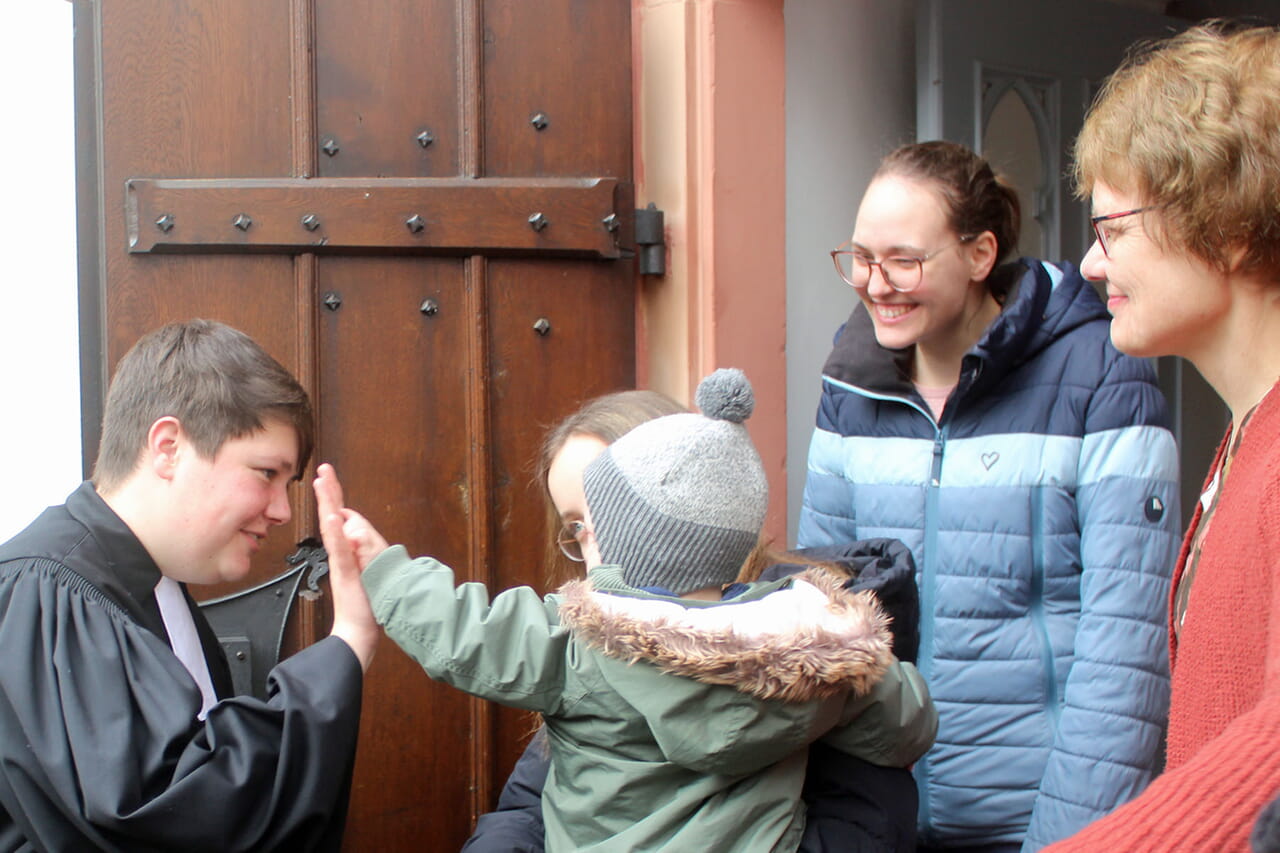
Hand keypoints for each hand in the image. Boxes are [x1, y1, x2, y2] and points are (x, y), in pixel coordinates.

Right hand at [314, 463, 379, 672]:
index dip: (337, 499)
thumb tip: (353, 529)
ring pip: (332, 528)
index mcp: (348, 550)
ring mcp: (342, 562)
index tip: (329, 479)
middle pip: (333, 516)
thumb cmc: (365, 602)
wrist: (358, 631)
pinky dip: (335, 534)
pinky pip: (339, 551)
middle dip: (329, 492)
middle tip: (323, 470)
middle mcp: (342, 553)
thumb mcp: (368, 570)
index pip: (342, 519)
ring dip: (328, 504)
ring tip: (323, 482)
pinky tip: (331, 519)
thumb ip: (360, 549)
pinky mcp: (346, 574)